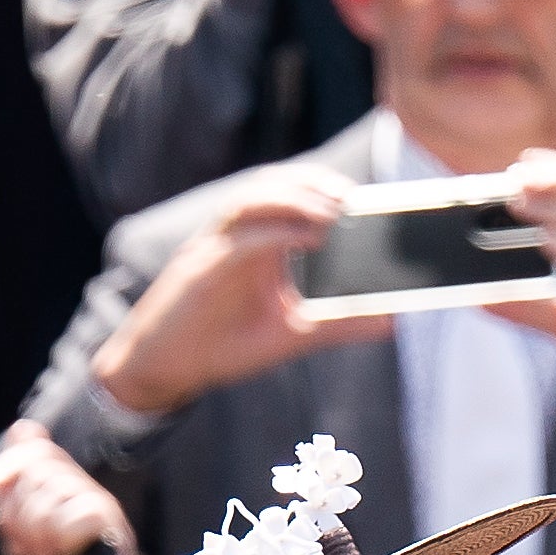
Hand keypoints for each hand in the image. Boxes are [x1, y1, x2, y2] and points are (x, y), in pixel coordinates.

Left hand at [0, 423, 129, 554]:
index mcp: (59, 481)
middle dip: (16, 512)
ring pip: (50, 494)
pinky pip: (72, 517)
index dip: (6, 461)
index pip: (33, 443)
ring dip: (37, 533)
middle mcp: (80, 483)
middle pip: (35, 469)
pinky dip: (61, 540)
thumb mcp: (27, 537)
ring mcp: (99, 498)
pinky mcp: (110, 520)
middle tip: (19, 549)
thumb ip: (12, 504)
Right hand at [91, 169, 337, 416]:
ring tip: (332, 213)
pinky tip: (306, 240)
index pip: (287, 195)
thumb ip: (340, 324)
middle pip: (270, 185)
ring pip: (250, 201)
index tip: (360, 196)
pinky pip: (237, 241)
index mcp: (254, 242)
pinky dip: (274, 235)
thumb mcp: (292, 335)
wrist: (162, 371)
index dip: (321, 185)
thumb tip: (393, 321)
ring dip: (293, 200)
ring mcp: (213, 248)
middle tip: (350, 198)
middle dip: (311, 183)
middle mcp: (232, 236)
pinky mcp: (199, 270)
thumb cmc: (220, 346)